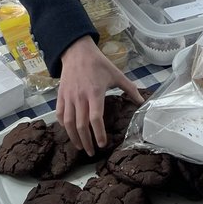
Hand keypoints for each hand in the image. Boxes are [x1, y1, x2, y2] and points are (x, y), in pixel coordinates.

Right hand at [56, 36, 144, 151]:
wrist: (77, 51)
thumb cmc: (98, 64)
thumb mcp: (116, 74)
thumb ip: (130, 89)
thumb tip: (142, 101)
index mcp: (95, 92)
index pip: (95, 118)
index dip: (99, 133)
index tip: (102, 144)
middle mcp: (80, 97)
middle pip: (81, 125)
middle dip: (86, 141)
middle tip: (91, 152)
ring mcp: (68, 97)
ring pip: (68, 122)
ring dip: (74, 137)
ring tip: (80, 147)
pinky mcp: (60, 95)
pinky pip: (60, 114)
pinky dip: (63, 125)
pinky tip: (69, 132)